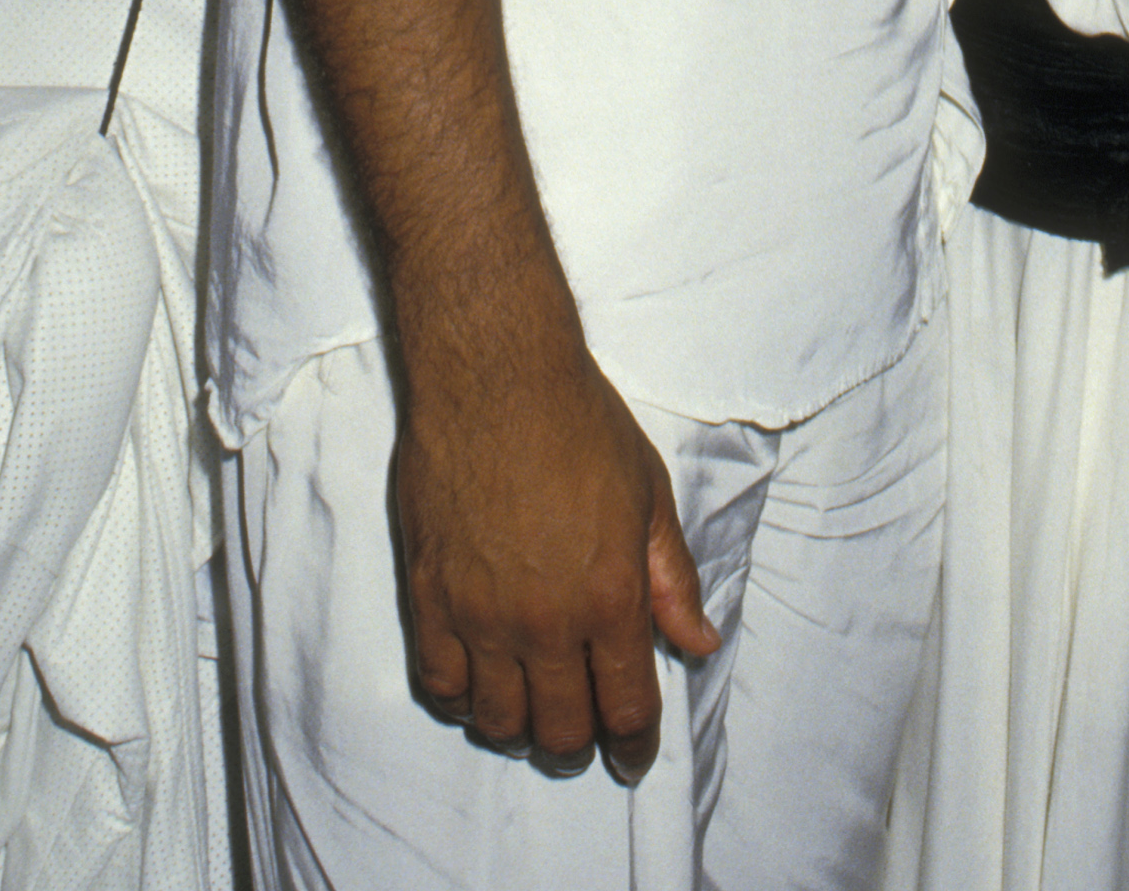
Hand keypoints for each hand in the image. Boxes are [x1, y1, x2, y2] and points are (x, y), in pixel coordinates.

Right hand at [397, 319, 718, 778]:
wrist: (497, 374)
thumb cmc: (581, 422)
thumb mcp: (649, 494)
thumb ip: (673, 581)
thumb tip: (699, 644)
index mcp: (610, 597)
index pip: (625, 711)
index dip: (634, 746)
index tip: (633, 754)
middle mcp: (545, 621)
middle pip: (561, 733)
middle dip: (579, 745)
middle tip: (583, 732)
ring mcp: (481, 614)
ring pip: (498, 722)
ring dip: (520, 729)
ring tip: (532, 706)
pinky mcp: (429, 597)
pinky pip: (439, 685)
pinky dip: (462, 700)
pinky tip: (478, 683)